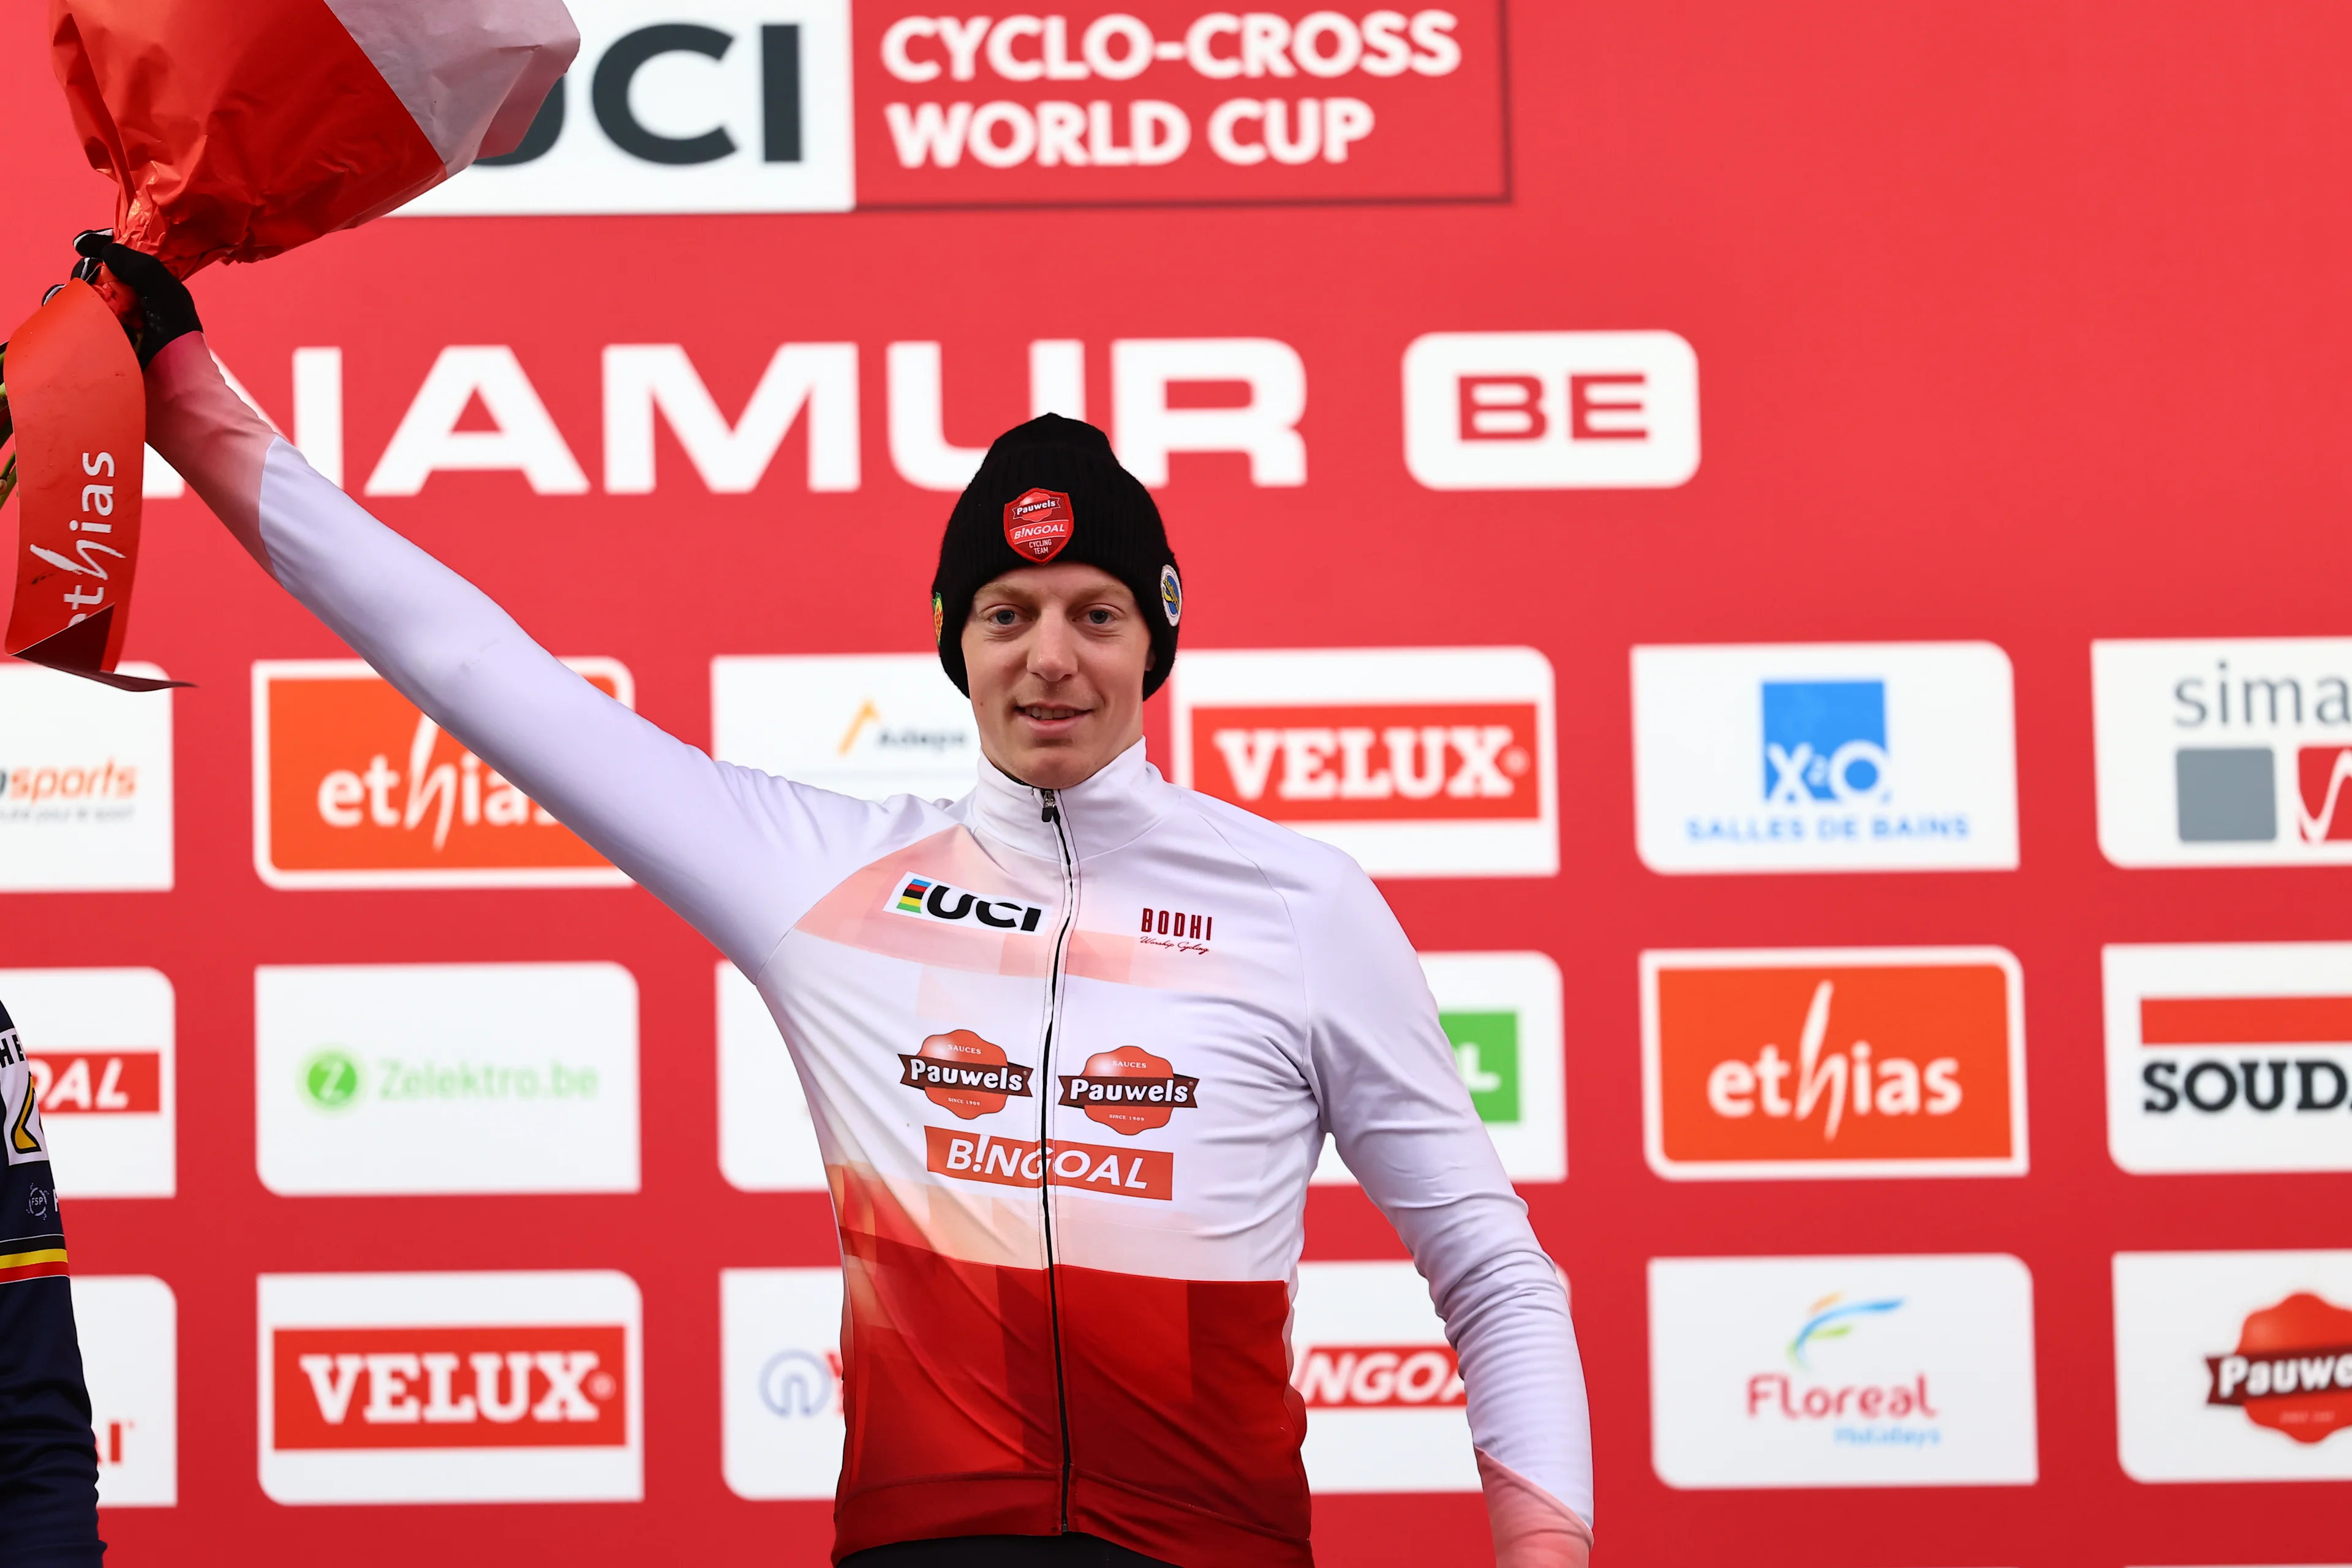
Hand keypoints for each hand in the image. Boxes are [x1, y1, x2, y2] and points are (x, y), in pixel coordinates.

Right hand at [69, 231, 201, 366]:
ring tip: (83, 295)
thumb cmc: (176, 340)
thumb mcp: (166, 293)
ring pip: (79, 295)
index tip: (85, 243)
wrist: (171, 386)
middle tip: (90, 275)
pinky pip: (70, 319)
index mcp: (149, 288)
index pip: (121, 257)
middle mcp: (128, 302)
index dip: (102, 245)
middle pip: (94, 273)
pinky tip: (66, 310)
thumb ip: (141, 266)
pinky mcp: (96, 340)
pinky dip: (62, 311)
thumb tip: (106, 250)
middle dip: (86, 268)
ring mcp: (110, 322)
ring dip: (72, 290)